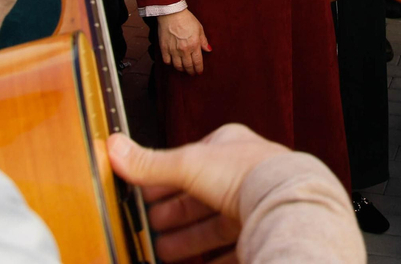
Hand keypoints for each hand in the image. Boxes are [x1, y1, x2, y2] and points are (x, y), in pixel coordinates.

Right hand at [108, 125, 297, 262]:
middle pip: (200, 198)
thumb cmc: (245, 172)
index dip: (163, 183)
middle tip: (150, 231)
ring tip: (163, 254)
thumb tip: (114, 147)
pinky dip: (212, 259)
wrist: (286, 202)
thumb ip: (150, 163)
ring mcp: (255, 202)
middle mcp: (244, 172)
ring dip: (188, 241)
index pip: (187, 164)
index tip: (142, 200)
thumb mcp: (187, 164)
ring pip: (214, 225)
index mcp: (228, 147)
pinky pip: (233, 248)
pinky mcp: (262, 230)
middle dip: (173, 216)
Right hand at [159, 8, 210, 74]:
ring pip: (177, 66)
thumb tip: (209, 50)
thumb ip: (204, 41)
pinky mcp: (164, 48)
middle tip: (192, 73)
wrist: (171, 14)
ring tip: (183, 69)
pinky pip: (167, 61)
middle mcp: (184, 50)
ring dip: (181, 69)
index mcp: (194, 45)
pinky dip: (170, 63)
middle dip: (191, 71)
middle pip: (188, 66)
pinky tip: (173, 62)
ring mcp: (173, 50)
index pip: (197, 62)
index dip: (199, 69)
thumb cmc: (187, 19)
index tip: (199, 72)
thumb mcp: (199, 28)